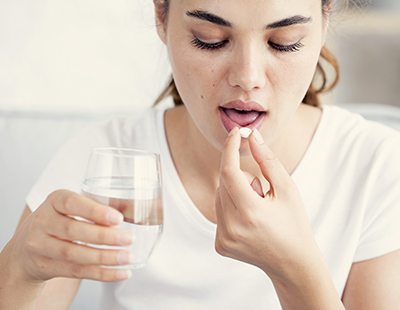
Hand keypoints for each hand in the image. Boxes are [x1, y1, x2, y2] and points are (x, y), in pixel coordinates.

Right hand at [6, 190, 133, 283]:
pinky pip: (76, 272)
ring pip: (74, 254)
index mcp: (54, 200)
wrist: (26, 247)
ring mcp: (40, 246)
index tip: (118, 218)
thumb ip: (98, 207)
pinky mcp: (46, 267)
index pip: (72, 203)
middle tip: (129, 238)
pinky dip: (102, 273)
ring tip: (127, 257)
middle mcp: (43, 222)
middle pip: (73, 230)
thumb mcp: (73, 207)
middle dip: (104, 236)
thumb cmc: (61, 220)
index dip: (95, 211)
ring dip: (105, 257)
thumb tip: (132, 209)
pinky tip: (121, 273)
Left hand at [215, 127, 321, 282]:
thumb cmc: (294, 224)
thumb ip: (268, 161)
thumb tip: (252, 136)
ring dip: (236, 193)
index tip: (236, 133)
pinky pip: (219, 212)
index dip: (230, 148)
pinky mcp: (219, 244)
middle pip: (224, 182)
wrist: (292, 264)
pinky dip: (232, 208)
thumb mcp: (288, 189)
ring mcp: (223, 238)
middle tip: (262, 193)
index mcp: (250, 213)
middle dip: (241, 177)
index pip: (229, 171)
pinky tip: (250, 222)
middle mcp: (232, 227)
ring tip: (258, 210)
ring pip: (220, 196)